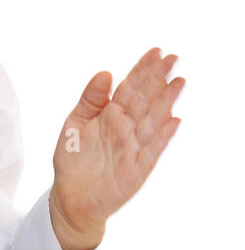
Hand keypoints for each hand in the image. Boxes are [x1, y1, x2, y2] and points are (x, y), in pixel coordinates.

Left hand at [48, 47, 183, 249]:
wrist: (70, 197)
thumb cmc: (73, 160)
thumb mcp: (75, 124)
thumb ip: (90, 100)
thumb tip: (105, 72)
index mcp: (110, 115)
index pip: (130, 88)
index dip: (142, 70)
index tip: (156, 52)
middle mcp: (125, 128)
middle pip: (145, 99)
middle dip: (158, 78)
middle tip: (173, 57)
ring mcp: (133, 147)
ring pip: (152, 120)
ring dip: (166, 101)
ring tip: (179, 81)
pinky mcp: (136, 169)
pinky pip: (151, 150)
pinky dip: (162, 136)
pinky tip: (174, 120)